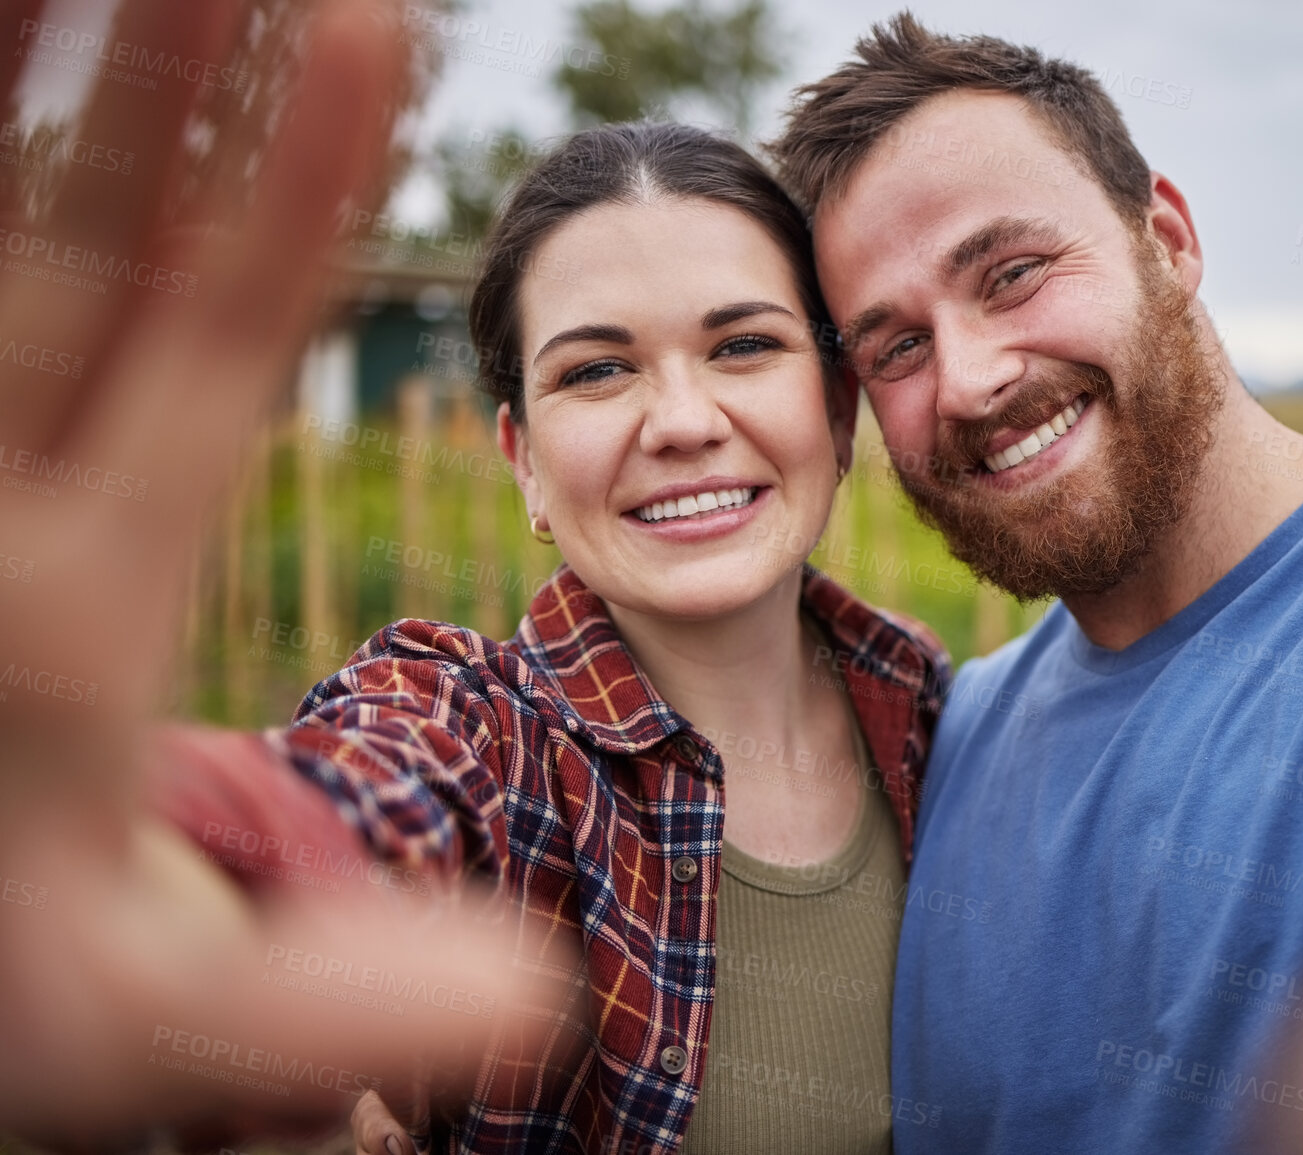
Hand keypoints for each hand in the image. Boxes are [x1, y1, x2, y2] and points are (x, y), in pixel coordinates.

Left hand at [0, 0, 537, 1145]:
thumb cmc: (9, 983)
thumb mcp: (175, 1026)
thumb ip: (354, 1006)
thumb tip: (544, 999)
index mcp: (62, 619)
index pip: (198, 355)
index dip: (286, 186)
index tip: (360, 23)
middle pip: (61, 237)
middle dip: (154, 56)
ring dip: (38, 71)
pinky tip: (19, 69)